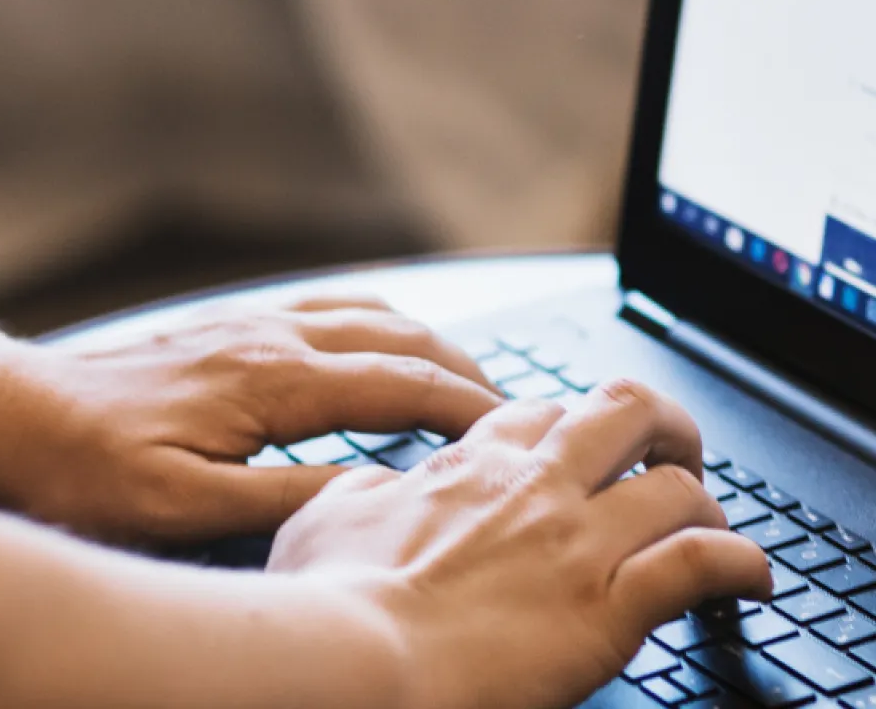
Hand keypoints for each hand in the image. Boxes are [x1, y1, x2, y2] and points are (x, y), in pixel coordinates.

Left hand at [0, 293, 502, 545]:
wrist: (9, 419)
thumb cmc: (87, 472)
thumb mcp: (194, 509)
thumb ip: (293, 497)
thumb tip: (379, 489)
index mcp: (273, 380)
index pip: (405, 385)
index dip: (474, 410)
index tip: (522, 434)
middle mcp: (267, 337)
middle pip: (400, 336)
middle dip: (466, 367)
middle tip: (514, 409)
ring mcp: (243, 325)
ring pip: (364, 313)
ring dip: (424, 341)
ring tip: (462, 378)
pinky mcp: (220, 329)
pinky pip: (321, 310)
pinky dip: (372, 325)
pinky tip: (371, 346)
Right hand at [269, 381, 771, 708]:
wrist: (353, 656)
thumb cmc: (328, 600)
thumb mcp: (323, 520)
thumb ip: (364, 491)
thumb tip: (379, 485)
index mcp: (465, 469)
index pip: (537, 412)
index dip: (568, 424)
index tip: (576, 449)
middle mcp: (531, 489)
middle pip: (624, 413)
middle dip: (660, 428)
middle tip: (669, 456)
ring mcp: (576, 543)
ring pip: (677, 486)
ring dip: (702, 504)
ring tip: (708, 526)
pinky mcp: (610, 605)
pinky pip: (704, 563)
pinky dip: (739, 566)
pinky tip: (746, 579)